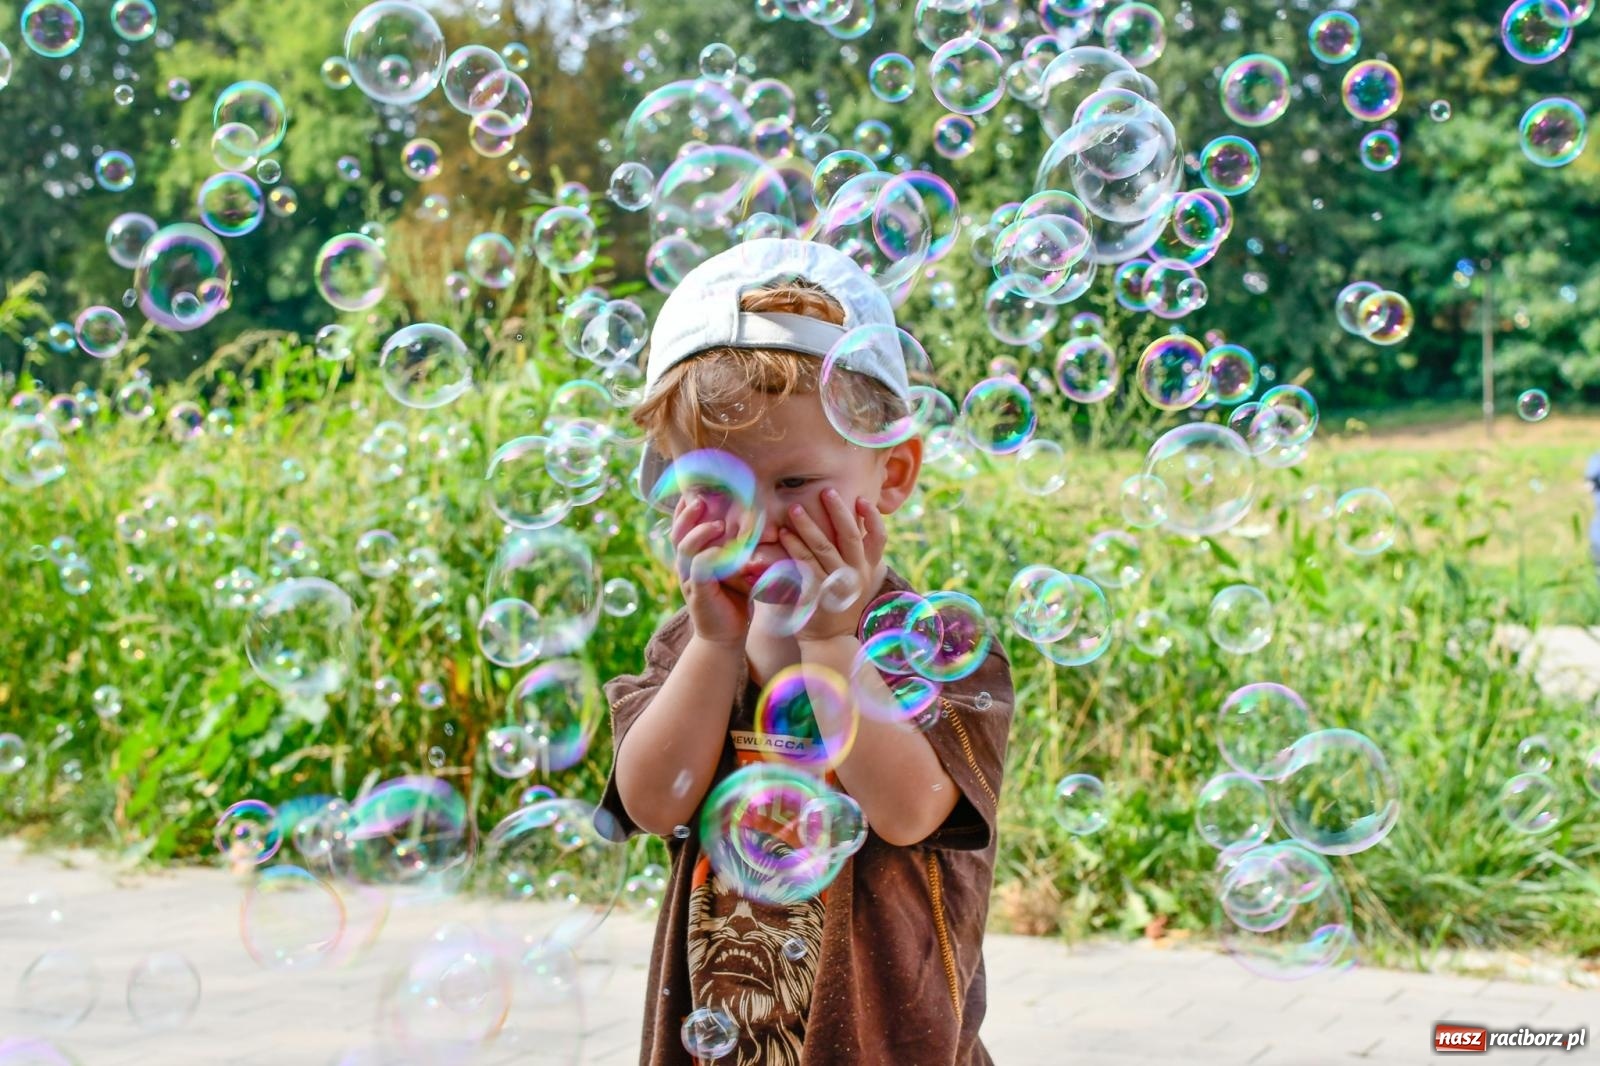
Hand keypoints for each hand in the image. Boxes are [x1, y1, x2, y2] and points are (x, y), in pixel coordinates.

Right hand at [671, 493, 752, 649]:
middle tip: (701, 498)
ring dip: (700, 534)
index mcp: (692, 555)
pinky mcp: (697, 594)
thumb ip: (739, 545)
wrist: (727, 633)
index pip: (682, 525)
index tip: (695, 487)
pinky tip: (720, 552)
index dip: (685, 506)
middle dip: (687, 514)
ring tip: (717, 524)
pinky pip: (697, 571)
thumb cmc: (734, 596)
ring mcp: (688, 579)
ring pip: (685, 549)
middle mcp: (685, 565)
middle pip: (677, 533)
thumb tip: (755, 517)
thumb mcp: (737, 566)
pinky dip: (708, 558)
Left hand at [779, 489, 885, 643]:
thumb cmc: (842, 604)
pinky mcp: (818, 595)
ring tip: (794, 508)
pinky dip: (794, 549)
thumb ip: (858, 555)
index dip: (873, 518)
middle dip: (838, 512)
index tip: (863, 499)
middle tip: (825, 491)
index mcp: (869, 570)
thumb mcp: (859, 580)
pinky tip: (784, 536)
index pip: (879, 539)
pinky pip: (804, 567)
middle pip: (850, 538)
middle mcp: (856, 576)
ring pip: (823, 550)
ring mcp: (837, 586)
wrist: (830, 641)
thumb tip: (855, 520)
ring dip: (808, 526)